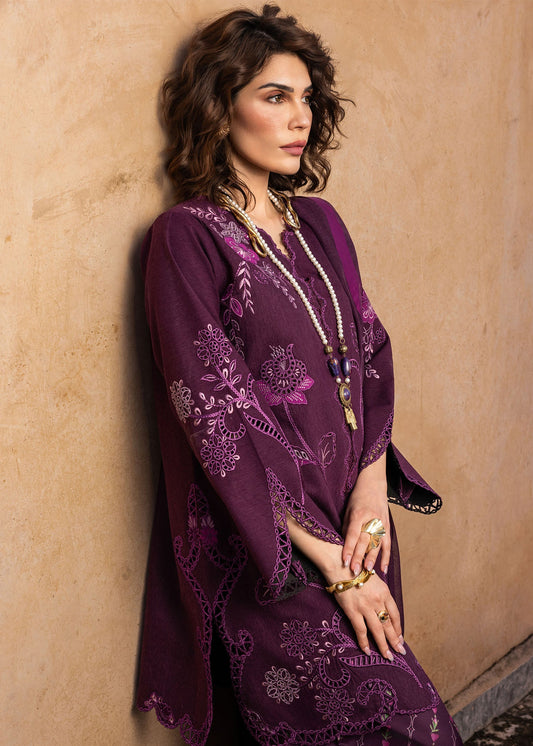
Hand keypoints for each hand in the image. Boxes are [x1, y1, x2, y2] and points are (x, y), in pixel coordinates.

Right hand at [328, 571, 404, 658]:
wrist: (340, 566)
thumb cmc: (356, 570)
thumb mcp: (374, 579)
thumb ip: (380, 593)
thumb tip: (384, 607)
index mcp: (385, 592)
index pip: (395, 614)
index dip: (398, 628)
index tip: (400, 637)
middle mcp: (377, 601)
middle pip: (389, 624)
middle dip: (395, 640)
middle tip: (400, 651)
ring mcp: (365, 607)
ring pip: (378, 630)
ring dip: (384, 645)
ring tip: (388, 656)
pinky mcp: (353, 611)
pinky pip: (361, 630)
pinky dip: (364, 642)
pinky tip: (367, 651)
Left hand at [342, 456, 389, 574]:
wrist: (374, 485)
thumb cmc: (357, 498)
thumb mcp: (347, 509)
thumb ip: (346, 527)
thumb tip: (343, 546)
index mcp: (358, 514)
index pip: (352, 534)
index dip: (349, 548)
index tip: (345, 561)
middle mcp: (371, 519)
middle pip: (364, 541)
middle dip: (359, 557)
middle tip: (354, 572)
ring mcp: (381, 523)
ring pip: (376, 544)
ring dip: (372, 559)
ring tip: (368, 572)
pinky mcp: (388, 526)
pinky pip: (387, 544)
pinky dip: (386, 557)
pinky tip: (383, 569)